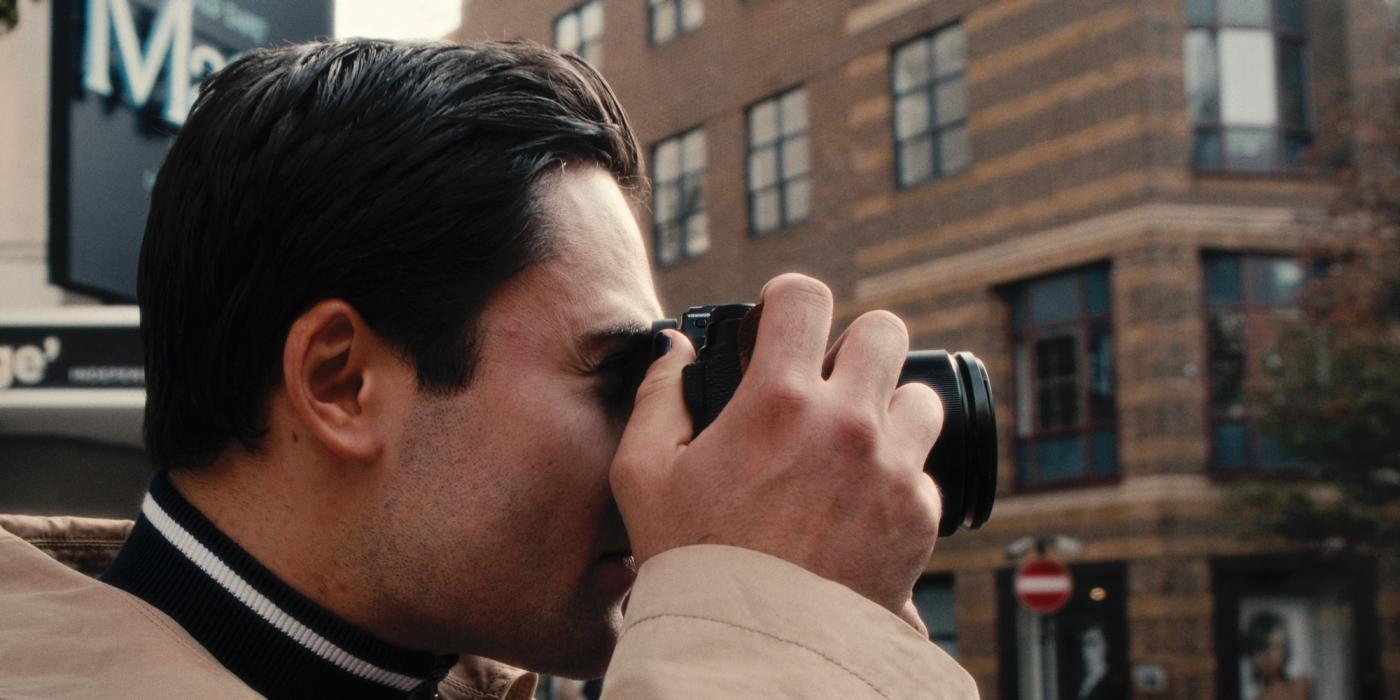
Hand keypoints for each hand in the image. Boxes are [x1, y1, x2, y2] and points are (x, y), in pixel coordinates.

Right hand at [610, 273, 943, 619]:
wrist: (754, 649)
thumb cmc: (692, 562)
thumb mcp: (643, 475)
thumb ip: (658, 396)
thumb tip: (678, 349)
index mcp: (777, 399)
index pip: (805, 295)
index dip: (789, 298)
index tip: (782, 319)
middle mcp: (845, 422)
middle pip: (886, 331)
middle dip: (856, 346)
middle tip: (830, 379)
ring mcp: (891, 467)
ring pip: (919, 397)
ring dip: (890, 409)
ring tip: (855, 443)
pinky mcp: (920, 514)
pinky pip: (926, 469)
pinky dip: (899, 477)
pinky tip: (861, 504)